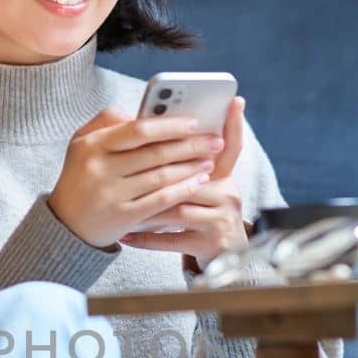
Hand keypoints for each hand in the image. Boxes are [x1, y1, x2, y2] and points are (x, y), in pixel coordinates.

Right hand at [46, 104, 227, 250]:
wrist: (66, 225)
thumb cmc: (80, 177)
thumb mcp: (81, 143)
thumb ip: (107, 121)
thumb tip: (139, 111)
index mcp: (92, 145)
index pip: (138, 129)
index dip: (170, 125)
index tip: (194, 122)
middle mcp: (100, 169)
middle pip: (155, 153)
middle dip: (190, 145)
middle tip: (215, 140)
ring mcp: (111, 194)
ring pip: (161, 176)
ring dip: (191, 167)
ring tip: (210, 160)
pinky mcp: (122, 217)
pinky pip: (160, 200)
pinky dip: (183, 189)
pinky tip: (198, 181)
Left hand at [118, 97, 249, 266]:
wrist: (223, 256)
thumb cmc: (200, 214)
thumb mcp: (200, 187)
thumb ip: (184, 164)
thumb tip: (157, 130)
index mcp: (223, 176)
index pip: (231, 146)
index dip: (234, 124)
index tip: (235, 101)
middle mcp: (227, 194)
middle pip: (192, 177)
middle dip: (159, 172)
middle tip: (128, 166)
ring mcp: (219, 220)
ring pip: (179, 209)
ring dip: (148, 208)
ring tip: (121, 204)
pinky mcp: (209, 244)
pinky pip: (172, 240)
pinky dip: (147, 239)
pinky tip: (127, 235)